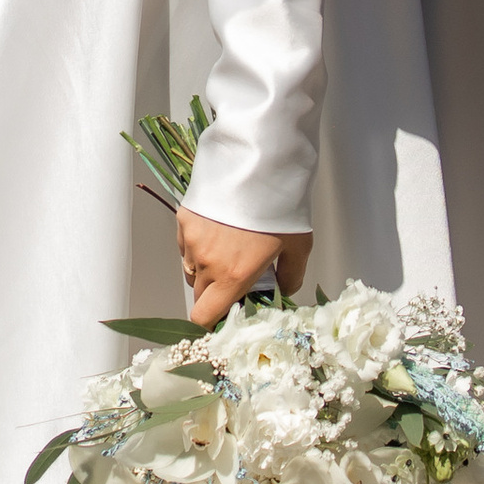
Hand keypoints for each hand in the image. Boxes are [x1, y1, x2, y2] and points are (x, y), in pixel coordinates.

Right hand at [178, 210, 312, 328]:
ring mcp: (192, 240)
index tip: (224, 316)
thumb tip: (283, 292)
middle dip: (214, 294)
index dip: (211, 322)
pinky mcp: (184, 219)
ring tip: (229, 248)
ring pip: (191, 269)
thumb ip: (290, 276)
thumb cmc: (281, 204)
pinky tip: (218, 231)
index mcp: (234, 275)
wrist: (258, 161)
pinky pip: (185, 245)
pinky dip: (198, 246)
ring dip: (205, 269)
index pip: (204, 316)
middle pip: (198, 295)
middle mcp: (207, 262)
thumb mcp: (299, 245)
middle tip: (236, 278)